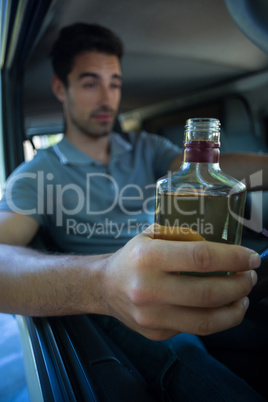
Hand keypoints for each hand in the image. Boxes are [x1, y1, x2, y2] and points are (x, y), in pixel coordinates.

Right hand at [102, 224, 259, 339]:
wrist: (104, 286)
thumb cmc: (133, 256)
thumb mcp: (152, 235)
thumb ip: (184, 237)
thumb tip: (224, 246)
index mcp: (148, 257)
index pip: (201, 257)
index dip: (232, 258)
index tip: (250, 257)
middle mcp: (148, 289)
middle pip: (208, 292)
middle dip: (239, 285)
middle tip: (249, 277)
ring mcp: (151, 316)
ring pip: (206, 321)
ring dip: (234, 309)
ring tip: (243, 296)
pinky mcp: (156, 333)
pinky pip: (194, 329)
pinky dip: (215, 319)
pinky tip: (220, 307)